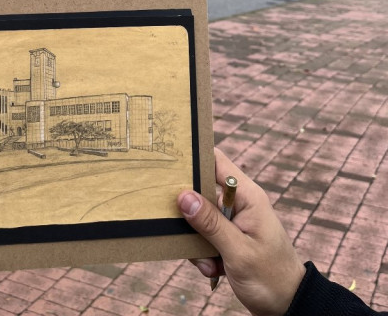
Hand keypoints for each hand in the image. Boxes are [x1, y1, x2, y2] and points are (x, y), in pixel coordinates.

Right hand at [177, 148, 305, 315]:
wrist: (288, 306)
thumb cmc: (271, 278)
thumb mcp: (238, 251)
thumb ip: (211, 223)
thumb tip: (184, 196)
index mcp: (247, 196)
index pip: (217, 162)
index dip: (194, 158)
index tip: (170, 166)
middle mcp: (239, 203)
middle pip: (202, 190)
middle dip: (190, 213)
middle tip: (186, 231)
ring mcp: (233, 220)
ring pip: (200, 217)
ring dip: (198, 240)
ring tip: (209, 262)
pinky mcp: (228, 236)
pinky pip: (204, 234)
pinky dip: (204, 252)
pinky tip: (214, 269)